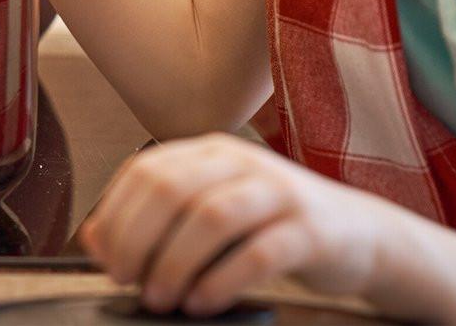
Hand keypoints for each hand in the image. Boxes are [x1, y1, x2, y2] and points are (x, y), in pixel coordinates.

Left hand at [79, 135, 391, 314]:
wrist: (360, 234)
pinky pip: (258, 251)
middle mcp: (240, 162)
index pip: (146, 170)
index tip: (105, 256)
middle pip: (172, 188)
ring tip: (159, 298)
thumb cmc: (273, 226)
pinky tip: (203, 303)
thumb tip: (95, 239)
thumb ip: (158, 220)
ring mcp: (277, 192)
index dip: (117, 213)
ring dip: (175, 261)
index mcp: (210, 152)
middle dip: (138, 237)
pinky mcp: (309, 230)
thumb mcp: (213, 212)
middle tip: (126, 280)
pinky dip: (222, 279)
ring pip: (212, 216)